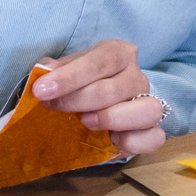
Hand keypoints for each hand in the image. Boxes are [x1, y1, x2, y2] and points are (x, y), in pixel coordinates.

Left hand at [33, 40, 166, 153]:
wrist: (95, 108)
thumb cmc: (78, 85)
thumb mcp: (65, 72)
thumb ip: (54, 70)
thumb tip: (44, 71)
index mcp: (119, 54)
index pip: (100, 61)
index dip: (69, 77)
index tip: (41, 90)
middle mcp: (137, 77)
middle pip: (115, 88)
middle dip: (79, 99)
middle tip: (52, 107)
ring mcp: (149, 104)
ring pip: (147, 110)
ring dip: (112, 118)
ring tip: (86, 122)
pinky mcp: (151, 133)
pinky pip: (154, 138)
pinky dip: (133, 140)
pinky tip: (110, 140)